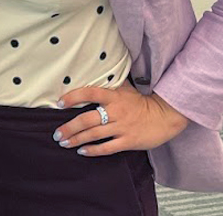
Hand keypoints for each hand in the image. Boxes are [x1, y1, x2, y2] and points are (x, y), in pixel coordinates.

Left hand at [52, 81, 188, 156]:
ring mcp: (122, 127)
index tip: (59, 103)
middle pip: (87, 120)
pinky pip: (107, 148)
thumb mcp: (125, 88)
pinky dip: (93, 150)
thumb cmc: (142, 101)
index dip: (73, 97)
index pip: (89, 93)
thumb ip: (109, 83)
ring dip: (76, 139)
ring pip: (94, 134)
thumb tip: (93, 72)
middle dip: (69, 128)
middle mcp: (116, 111)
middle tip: (57, 134)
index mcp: (114, 96)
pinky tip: (82, 151)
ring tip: (64, 143)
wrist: (165, 116)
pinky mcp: (128, 141)